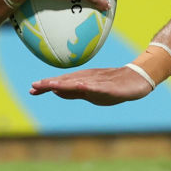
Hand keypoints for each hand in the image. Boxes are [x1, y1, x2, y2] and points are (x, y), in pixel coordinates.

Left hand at [30, 66, 151, 105]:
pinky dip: (89, 86)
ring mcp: (100, 82)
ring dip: (66, 83)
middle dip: (51, 84)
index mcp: (83, 81)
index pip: (62, 83)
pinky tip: (81, 86)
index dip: (47, 85)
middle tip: (35, 86)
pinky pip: (99, 87)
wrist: (138, 79)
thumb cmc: (113, 85)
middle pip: (68, 81)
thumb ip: (74, 92)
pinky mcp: (111, 87)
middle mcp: (89, 79)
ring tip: (52, 85)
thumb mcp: (91, 91)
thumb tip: (54, 90)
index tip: (32, 88)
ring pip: (80, 82)